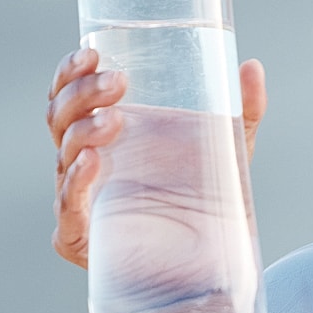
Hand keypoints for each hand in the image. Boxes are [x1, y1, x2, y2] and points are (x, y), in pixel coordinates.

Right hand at [46, 47, 266, 268]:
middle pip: (60, 118)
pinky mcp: (81, 238)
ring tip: (116, 118)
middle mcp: (84, 162)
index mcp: (105, 132)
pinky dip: (76, 183)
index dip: (70, 72)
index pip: (69, 94)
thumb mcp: (230, 146)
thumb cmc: (212, 196)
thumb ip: (243, 108)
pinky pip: (68, 208)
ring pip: (64, 155)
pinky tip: (92, 162)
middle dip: (82, 94)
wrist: (219, 259)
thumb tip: (251, 66)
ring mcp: (81, 199)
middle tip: (118, 82)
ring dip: (84, 130)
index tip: (91, 53)